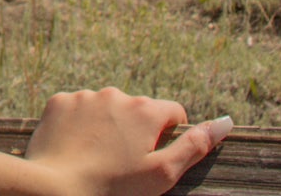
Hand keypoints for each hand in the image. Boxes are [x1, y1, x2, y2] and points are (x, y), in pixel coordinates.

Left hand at [20, 88, 231, 195]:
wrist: (54, 188)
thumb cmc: (114, 187)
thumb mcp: (162, 173)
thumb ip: (195, 145)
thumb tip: (226, 123)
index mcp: (146, 109)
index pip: (173, 114)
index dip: (168, 138)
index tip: (152, 159)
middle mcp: (117, 94)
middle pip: (138, 110)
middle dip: (136, 132)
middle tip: (122, 164)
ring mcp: (85, 96)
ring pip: (107, 109)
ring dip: (107, 127)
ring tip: (98, 158)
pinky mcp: (59, 102)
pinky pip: (77, 109)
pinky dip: (79, 125)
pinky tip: (75, 149)